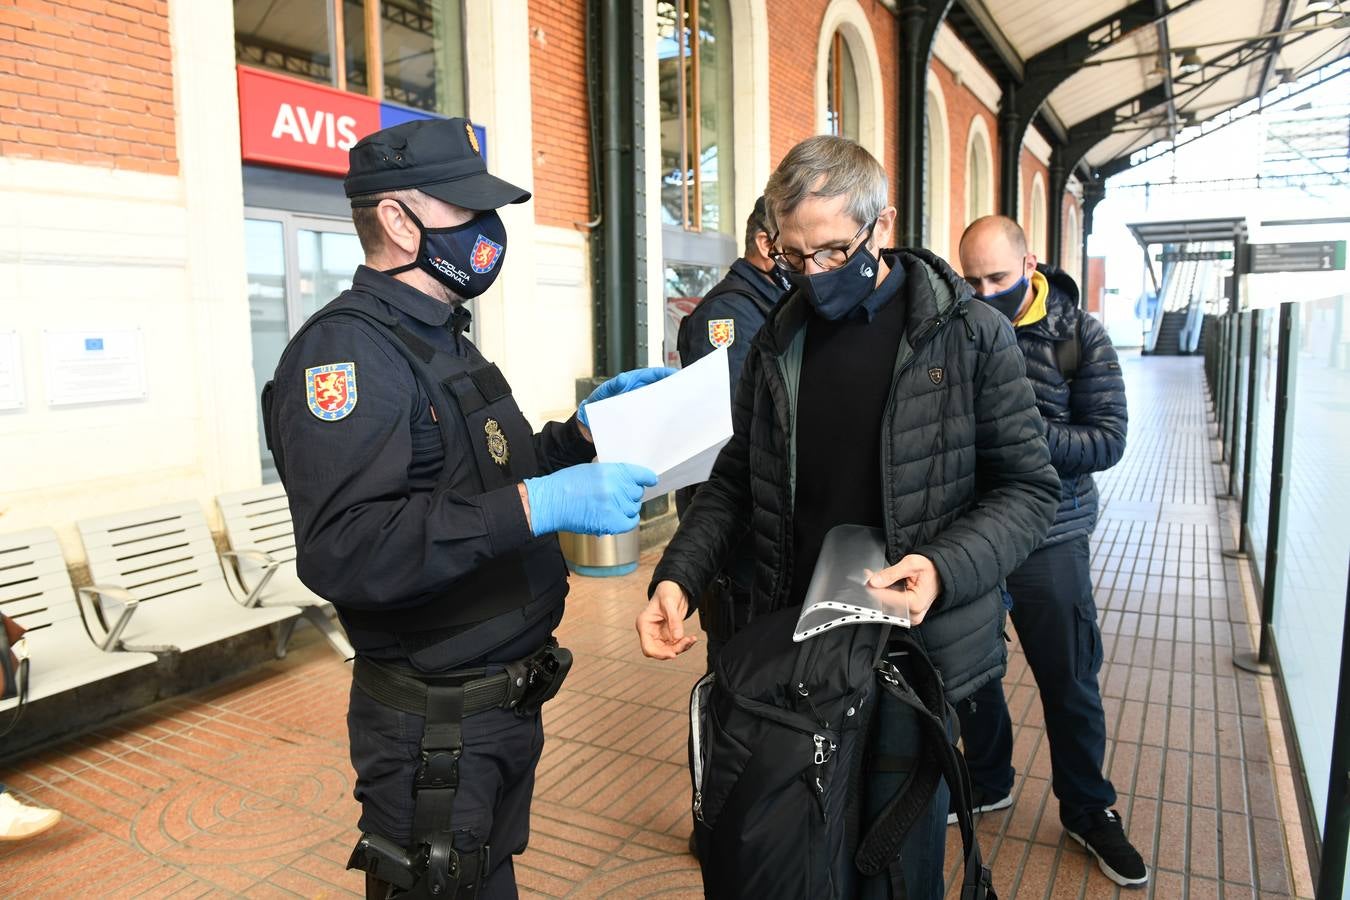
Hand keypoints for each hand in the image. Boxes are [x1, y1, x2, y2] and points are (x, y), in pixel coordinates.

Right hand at [523, 463, 656, 536]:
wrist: (551, 502)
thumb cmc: (567, 484)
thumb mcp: (593, 469)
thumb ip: (613, 474)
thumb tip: (630, 481)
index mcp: (612, 471)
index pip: (640, 474)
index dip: (647, 478)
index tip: (651, 480)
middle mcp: (616, 488)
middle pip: (637, 492)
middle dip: (629, 493)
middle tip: (615, 495)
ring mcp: (614, 506)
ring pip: (634, 507)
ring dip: (626, 507)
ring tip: (610, 506)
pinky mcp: (611, 523)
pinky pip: (631, 522)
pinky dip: (627, 520)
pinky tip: (618, 517)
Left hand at [577, 367, 678, 432]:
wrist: (588, 425)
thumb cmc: (596, 404)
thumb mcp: (603, 392)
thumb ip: (613, 385)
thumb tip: (624, 378)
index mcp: (634, 382)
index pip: (655, 375)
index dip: (667, 374)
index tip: (678, 375)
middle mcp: (641, 393)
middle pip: (661, 388)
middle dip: (674, 389)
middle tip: (686, 393)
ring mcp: (642, 406)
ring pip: (660, 404)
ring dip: (669, 406)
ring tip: (681, 410)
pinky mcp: (641, 419)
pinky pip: (654, 418)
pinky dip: (661, 421)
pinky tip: (668, 426)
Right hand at [637, 580, 696, 658]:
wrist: (675, 587)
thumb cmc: (667, 590)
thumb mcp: (669, 603)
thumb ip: (674, 620)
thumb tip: (678, 637)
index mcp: (644, 624)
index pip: (648, 648)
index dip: (659, 654)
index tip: (673, 655)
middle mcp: (650, 631)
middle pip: (659, 651)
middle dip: (673, 650)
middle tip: (687, 642)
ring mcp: (659, 634)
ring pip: (668, 650)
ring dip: (681, 648)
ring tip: (691, 639)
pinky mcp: (668, 634)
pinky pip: (675, 645)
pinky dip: (684, 644)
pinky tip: (691, 639)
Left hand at [865, 555, 941, 625]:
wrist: (942, 573)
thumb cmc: (931, 569)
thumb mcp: (911, 564)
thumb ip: (891, 573)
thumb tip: (874, 581)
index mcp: (916, 603)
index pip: (887, 599)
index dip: (874, 588)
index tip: (866, 579)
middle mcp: (914, 614)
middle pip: (885, 604)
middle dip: (876, 590)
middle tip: (870, 576)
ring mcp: (911, 616)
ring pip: (887, 607)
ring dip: (880, 593)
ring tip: (878, 580)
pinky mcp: (908, 615)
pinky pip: (892, 608)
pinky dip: (886, 597)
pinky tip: (885, 587)